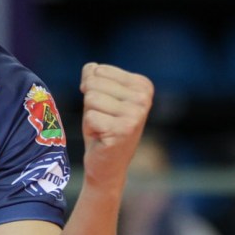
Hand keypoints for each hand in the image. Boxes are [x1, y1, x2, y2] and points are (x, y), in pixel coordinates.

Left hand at [78, 63, 152, 190]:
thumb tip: (91, 69)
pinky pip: (90, 116)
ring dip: (90, 115)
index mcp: (142, 85)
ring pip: (90, 98)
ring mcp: (136, 114)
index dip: (92, 89)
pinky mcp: (123, 130)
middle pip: (93, 83)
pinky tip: (102, 137)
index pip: (99, 70)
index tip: (105, 107)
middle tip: (102, 119)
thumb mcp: (98, 95)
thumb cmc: (102, 126)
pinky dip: (90, 128)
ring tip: (102, 127)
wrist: (107, 165)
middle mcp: (143, 98)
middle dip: (90, 102)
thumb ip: (93, 75)